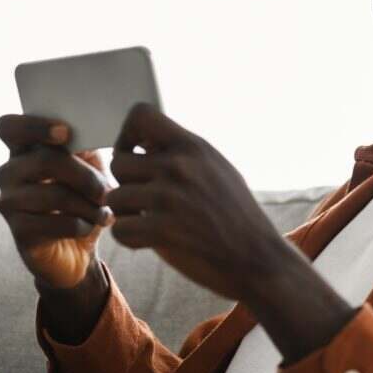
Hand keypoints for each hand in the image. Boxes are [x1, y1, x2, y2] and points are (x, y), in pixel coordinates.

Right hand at [0, 115, 114, 287]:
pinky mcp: (19, 231)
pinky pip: (56, 223)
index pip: (8, 126)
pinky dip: (82, 225)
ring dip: (89, 205)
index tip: (65, 133)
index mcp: (23, 149)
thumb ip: (84, 145)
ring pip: (53, 195)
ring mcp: (9, 202)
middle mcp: (9, 172)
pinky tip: (89, 227)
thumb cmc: (83, 198)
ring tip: (105, 213)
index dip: (34, 126)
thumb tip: (92, 127)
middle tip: (107, 192)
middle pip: (44, 161)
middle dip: (85, 176)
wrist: (80, 248)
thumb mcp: (89, 166)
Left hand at [105, 103, 290, 301]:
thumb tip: (145, 142)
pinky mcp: (162, 230)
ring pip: (115, 197)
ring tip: (149, 221)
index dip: (127, 135)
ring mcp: (169, 197)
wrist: (258, 257)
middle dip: (126, 183)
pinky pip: (120, 229)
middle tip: (145, 200)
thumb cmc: (237, 214)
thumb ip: (183, 153)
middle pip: (118, 162)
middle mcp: (179, 166)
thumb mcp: (217, 167)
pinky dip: (130, 239)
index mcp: (193, 146)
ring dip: (126, 213)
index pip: (140, 115)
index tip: (136, 155)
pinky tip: (150, 240)